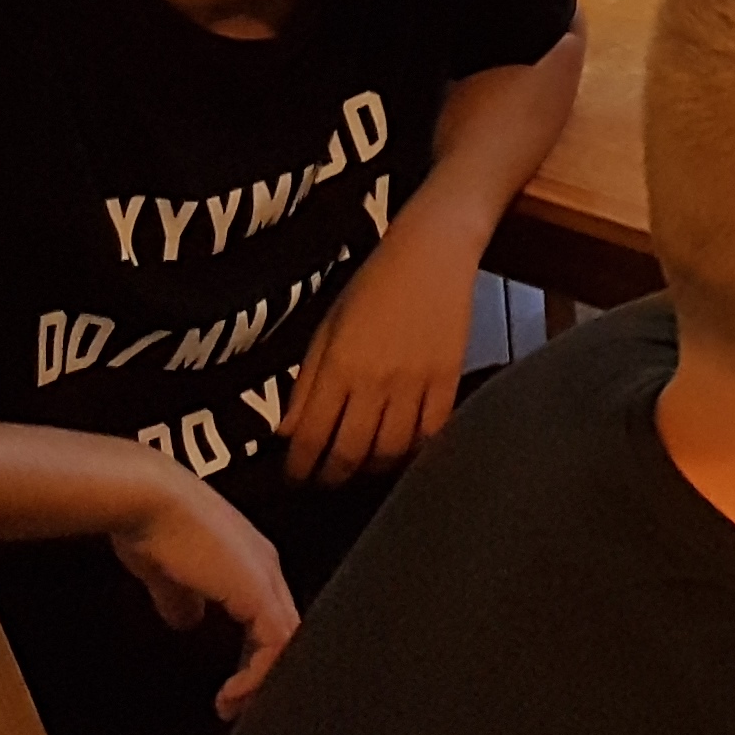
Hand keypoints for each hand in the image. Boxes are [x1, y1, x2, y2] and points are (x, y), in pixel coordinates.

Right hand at [108, 465, 299, 718]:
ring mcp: (266, 579)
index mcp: (248, 563)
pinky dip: (258, 675)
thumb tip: (186, 622)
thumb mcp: (168, 574)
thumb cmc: (151, 525)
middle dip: (262, 673)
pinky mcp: (259, 592)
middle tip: (238, 705)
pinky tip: (232, 693)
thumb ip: (181, 598)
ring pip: (286, 641)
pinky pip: (276, 644)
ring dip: (261, 680)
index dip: (253, 655)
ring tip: (234, 706)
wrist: (150, 499)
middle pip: (283, 631)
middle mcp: (265, 568)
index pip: (267, 617)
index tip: (231, 684)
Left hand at [281, 222, 475, 483]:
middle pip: (351, 452)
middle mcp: (375, 380)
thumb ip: (306, 382)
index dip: (299, 467)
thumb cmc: (373, 284)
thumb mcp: (326, 327)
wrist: (431, 253)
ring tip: (362, 467)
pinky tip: (403, 451)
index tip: (295, 477)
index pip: (311, 435)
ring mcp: (415, 382)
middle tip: (325, 481)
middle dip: (333, 476)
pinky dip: (415, 451)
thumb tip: (286, 432)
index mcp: (338, 364)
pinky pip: (431, 433)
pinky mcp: (448, 380)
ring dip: (373, 467)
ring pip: (392, 450)